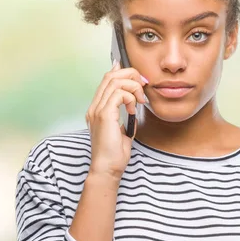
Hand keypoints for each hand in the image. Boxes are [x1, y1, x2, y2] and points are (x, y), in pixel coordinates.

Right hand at [85, 61, 147, 179]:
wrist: (107, 168)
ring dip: (133, 87)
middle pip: (110, 75)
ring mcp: (97, 110)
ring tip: (140, 100)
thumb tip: (133, 100)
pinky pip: (119, 94)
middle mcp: (95, 106)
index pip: (107, 79)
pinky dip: (130, 98)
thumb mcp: (123, 127)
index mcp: (98, 108)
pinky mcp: (104, 115)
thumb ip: (126, 112)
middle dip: (131, 75)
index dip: (123, 72)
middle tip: (144, 86)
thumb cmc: (115, 152)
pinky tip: (134, 110)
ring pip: (115, 81)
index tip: (139, 79)